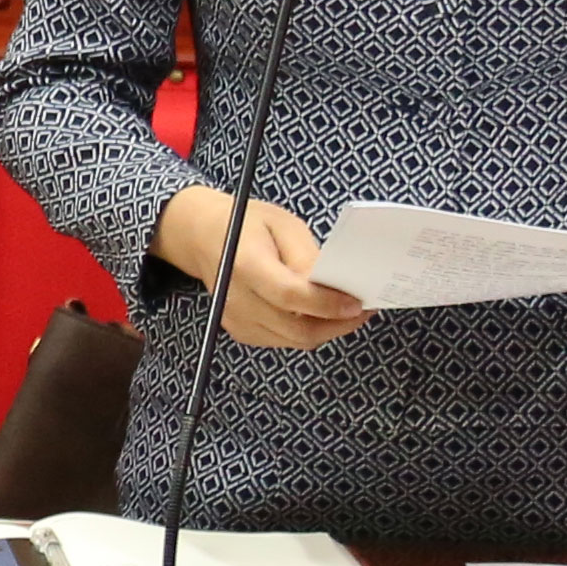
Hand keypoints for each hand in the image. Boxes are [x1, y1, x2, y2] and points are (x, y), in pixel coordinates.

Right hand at [154, 186, 367, 348]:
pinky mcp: (241, 331)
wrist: (203, 237)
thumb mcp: (284, 225)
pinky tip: (318, 314)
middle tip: (363, 310)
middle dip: (337, 324)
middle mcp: (235, 299)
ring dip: (327, 330)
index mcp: (244, 264)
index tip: (358, 303)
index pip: (289, 295)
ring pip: (295, 340)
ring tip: (347, 311)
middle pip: (296, 329)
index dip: (327, 304)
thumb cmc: (248, 224)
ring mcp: (235, 320)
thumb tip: (335, 287)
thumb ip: (307, 257)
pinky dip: (307, 331)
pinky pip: (284, 341)